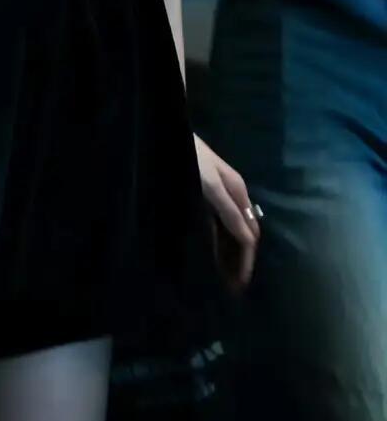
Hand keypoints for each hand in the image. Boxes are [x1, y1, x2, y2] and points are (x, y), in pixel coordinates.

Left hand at [194, 135, 261, 293]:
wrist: (171, 133)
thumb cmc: (192, 158)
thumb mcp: (211, 185)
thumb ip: (228, 211)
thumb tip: (248, 239)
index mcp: (238, 194)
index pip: (250, 235)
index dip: (246, 261)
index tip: (239, 284)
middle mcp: (233, 197)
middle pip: (244, 235)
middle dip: (241, 262)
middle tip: (232, 287)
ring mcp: (220, 197)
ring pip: (232, 232)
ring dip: (230, 255)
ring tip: (224, 277)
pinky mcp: (207, 196)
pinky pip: (218, 225)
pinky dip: (219, 242)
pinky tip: (213, 253)